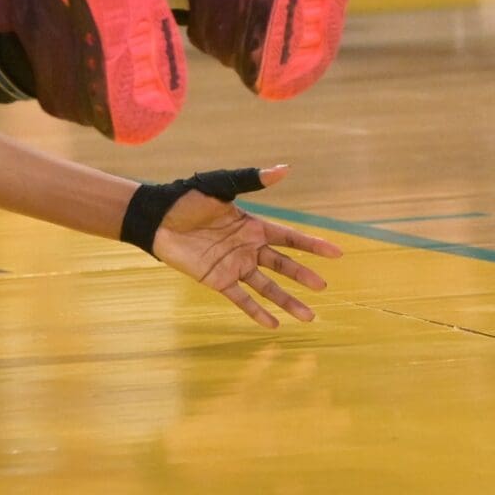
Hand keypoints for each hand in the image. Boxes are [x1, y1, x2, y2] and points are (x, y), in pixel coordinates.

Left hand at [149, 165, 339, 327]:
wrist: (157, 219)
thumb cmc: (188, 199)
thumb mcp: (220, 186)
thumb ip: (251, 180)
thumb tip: (284, 169)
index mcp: (254, 225)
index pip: (290, 238)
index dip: (313, 246)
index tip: (336, 253)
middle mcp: (249, 248)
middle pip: (283, 265)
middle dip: (304, 276)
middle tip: (324, 287)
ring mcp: (235, 266)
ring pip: (268, 287)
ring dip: (287, 301)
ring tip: (308, 317)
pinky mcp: (218, 281)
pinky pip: (242, 299)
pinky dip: (257, 312)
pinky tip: (274, 325)